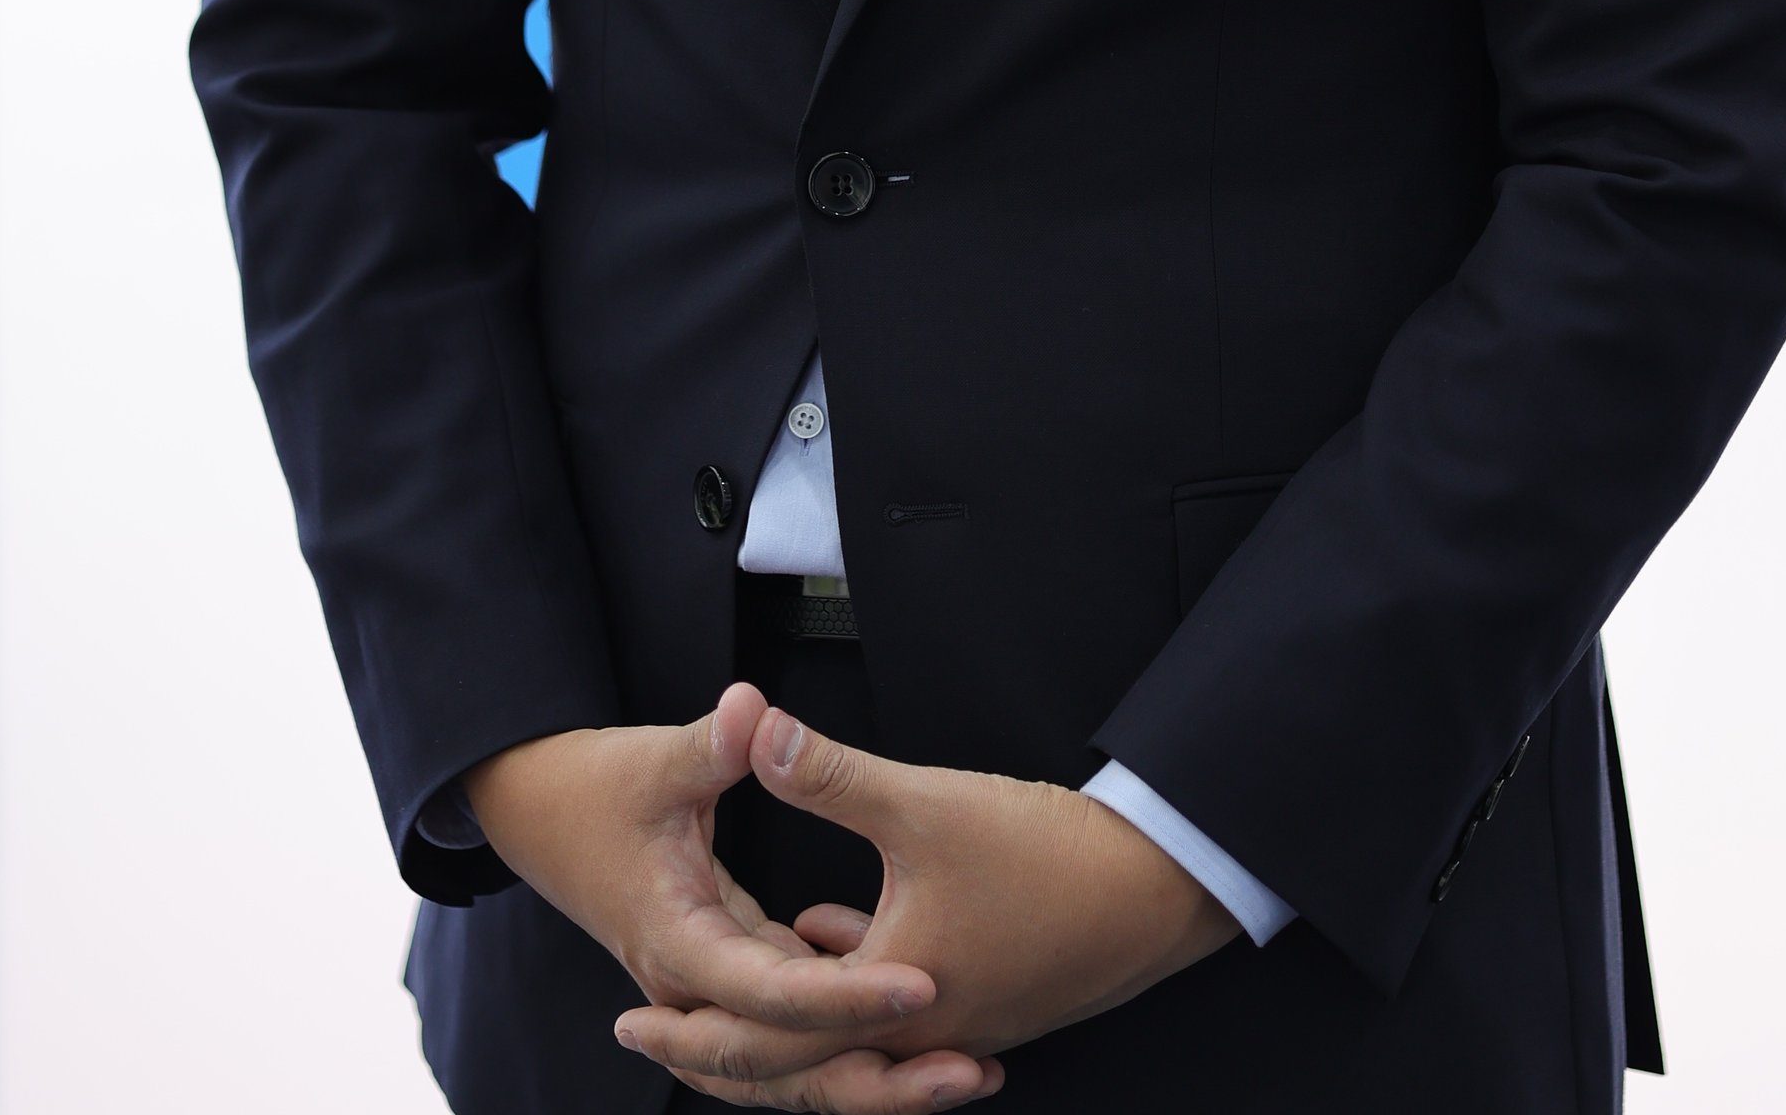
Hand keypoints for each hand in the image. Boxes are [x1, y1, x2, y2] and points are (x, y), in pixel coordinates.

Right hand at [464, 694, 997, 1109]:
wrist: (538, 811)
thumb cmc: (593, 789)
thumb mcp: (657, 761)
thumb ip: (714, 745)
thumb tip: (755, 712)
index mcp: (678, 944)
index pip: (774, 994)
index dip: (849, 994)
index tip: (921, 983)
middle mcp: (694, 986)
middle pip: (789, 1063)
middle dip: (878, 1077)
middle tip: (968, 1071)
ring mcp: (709, 989)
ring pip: (792, 1062)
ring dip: (871, 1071)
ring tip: (963, 1074)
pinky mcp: (728, 973)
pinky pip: (791, 1025)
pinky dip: (846, 1035)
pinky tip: (912, 1022)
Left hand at [613, 704, 1235, 1101]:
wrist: (1155, 890)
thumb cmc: (1044, 856)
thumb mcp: (922, 804)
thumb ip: (828, 774)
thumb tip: (752, 725)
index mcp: (887, 1007)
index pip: (765, 1040)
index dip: (691, 1026)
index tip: (631, 1015)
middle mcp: (917, 1039)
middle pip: (796, 1061)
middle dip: (719, 1045)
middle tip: (648, 1027)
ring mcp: (953, 1030)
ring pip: (842, 1043)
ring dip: (782, 1017)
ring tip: (731, 984)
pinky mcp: (982, 1004)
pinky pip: (889, 1017)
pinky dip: (844, 991)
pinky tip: (828, 938)